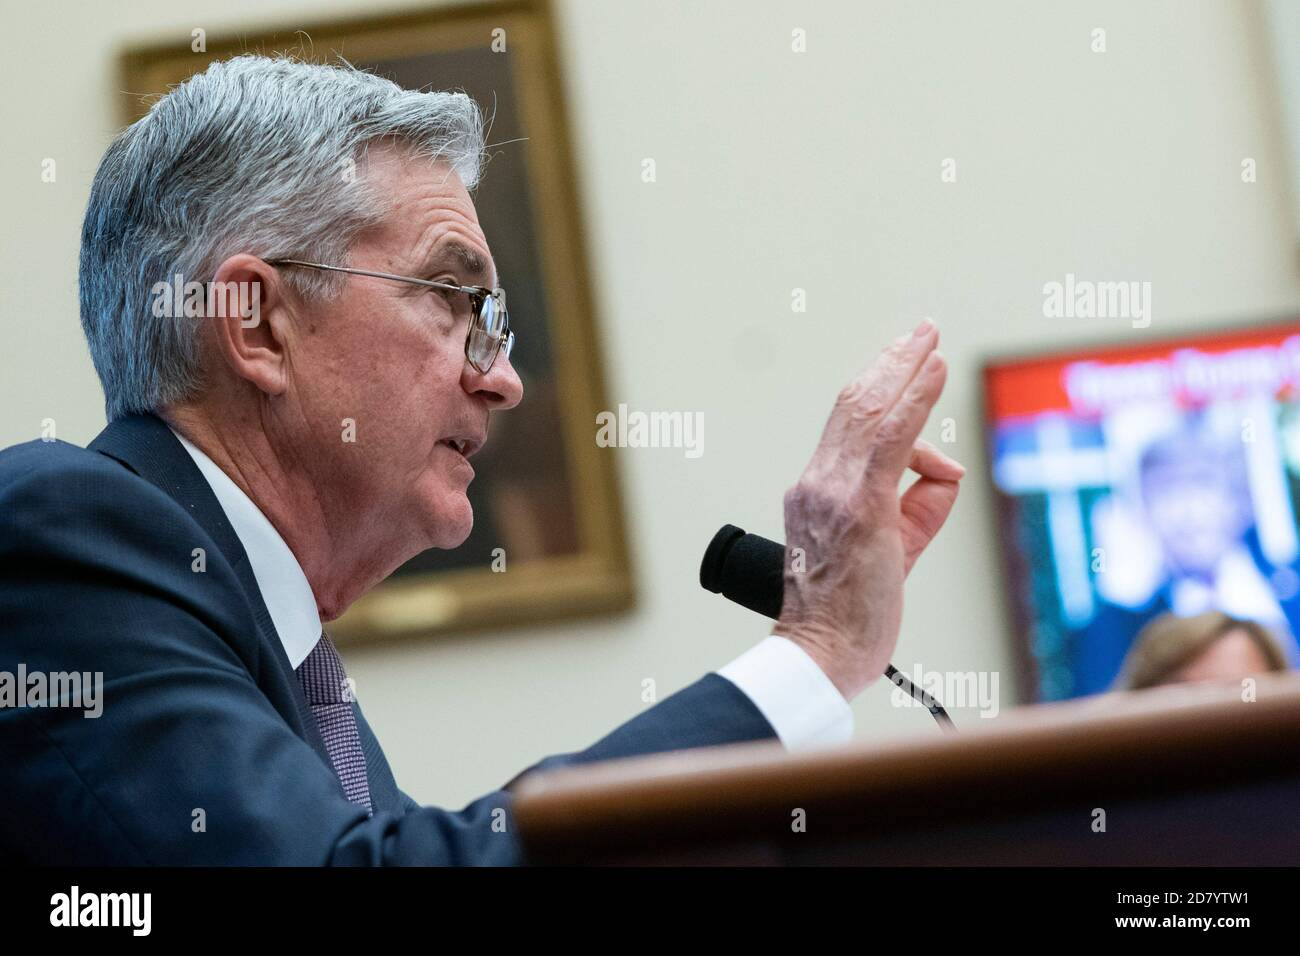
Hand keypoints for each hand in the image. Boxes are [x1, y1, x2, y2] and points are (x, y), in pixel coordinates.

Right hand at [772, 319, 963, 699]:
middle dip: (891, 363)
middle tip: (921, 331)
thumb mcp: (894, 551)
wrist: (819, 654)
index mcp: (815, 492)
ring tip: (930, 339)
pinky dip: (914, 400)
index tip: (904, 365)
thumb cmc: (847, 616)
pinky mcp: (860, 507)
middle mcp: (817, 483)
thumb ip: (921, 505)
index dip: (880, 392)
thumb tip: (948, 467)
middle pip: (854, 406)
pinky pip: (891, 440)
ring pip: (869, 412)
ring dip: (905, 368)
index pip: (850, 429)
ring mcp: (834, 493)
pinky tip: (933, 373)